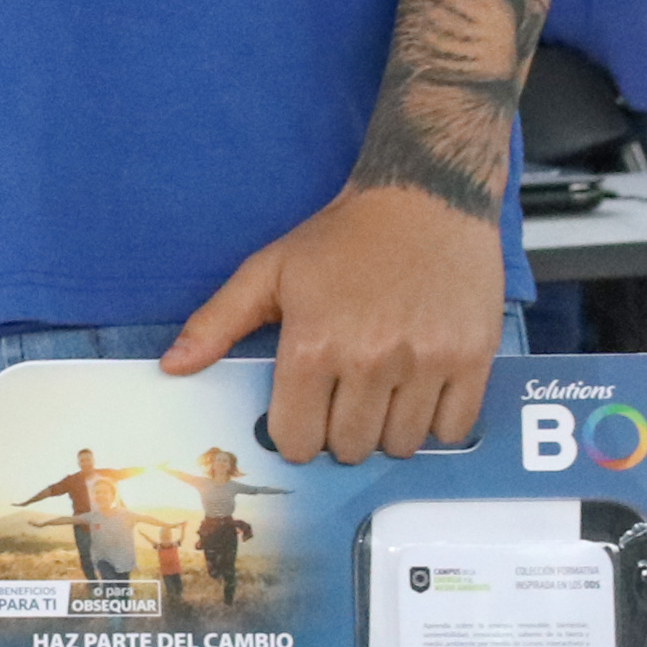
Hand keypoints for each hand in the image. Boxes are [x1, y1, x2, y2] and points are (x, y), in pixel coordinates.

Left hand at [162, 184, 504, 462]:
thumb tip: (174, 367)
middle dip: (341, 433)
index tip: (304, 415)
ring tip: (382, 393)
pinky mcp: (472, 358)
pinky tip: (421, 391)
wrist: (424, 198)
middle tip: (344, 398)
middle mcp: (370, 360)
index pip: (298, 440)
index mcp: (313, 345)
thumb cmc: (341, 237)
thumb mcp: (268, 270)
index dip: (296, 434)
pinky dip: (436, 422)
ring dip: (388, 431)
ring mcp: (426, 362)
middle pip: (350, 448)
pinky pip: (453, 429)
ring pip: (400, 445)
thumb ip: (217, 323)